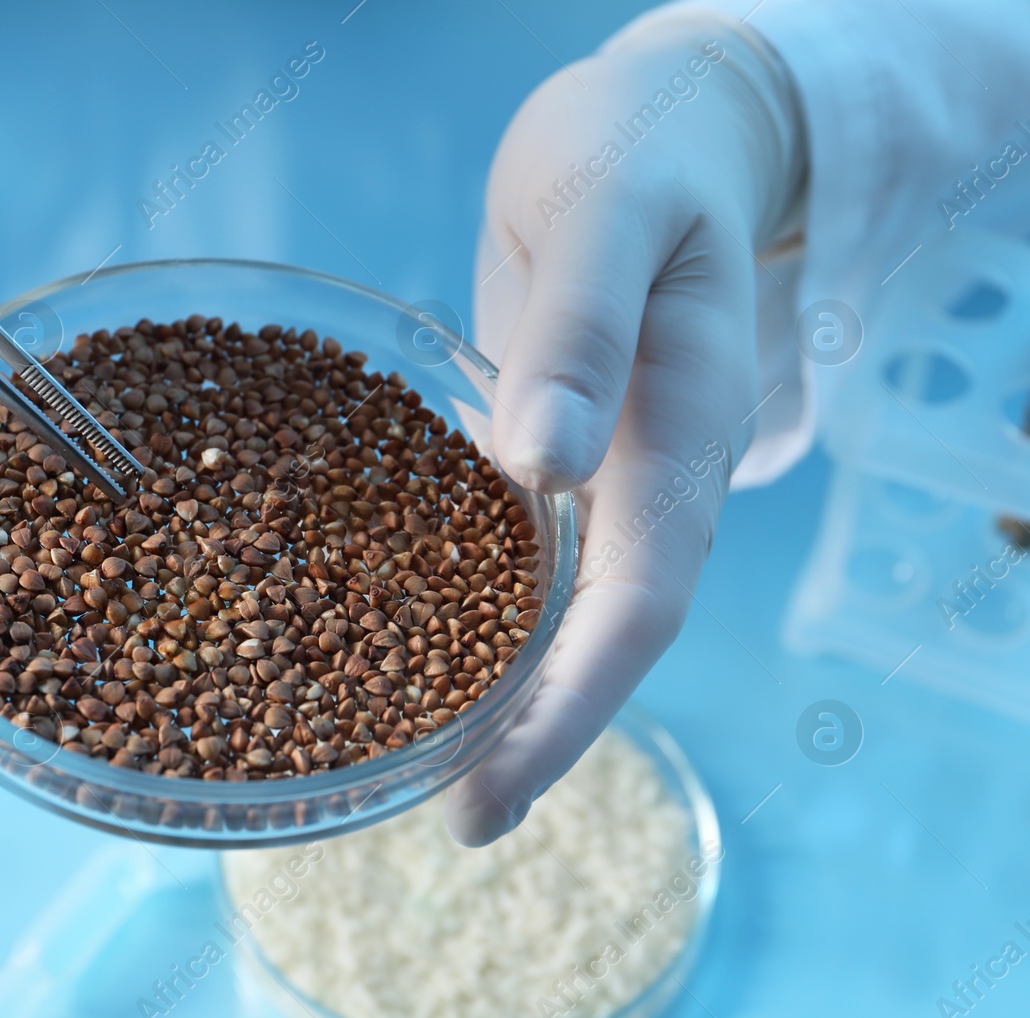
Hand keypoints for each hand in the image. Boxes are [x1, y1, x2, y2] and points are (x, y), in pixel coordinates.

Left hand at [445, 12, 803, 843]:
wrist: (652, 133)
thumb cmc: (635, 159)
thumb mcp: (608, 216)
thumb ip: (585, 332)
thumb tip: (540, 465)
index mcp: (681, 434)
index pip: (637, 604)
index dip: (568, 709)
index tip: (492, 793)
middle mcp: (645, 475)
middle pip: (599, 635)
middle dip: (533, 735)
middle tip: (454, 822)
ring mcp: (598, 470)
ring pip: (557, 607)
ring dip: (500, 691)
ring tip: (422, 766)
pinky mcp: (545, 451)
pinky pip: (511, 549)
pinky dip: (464, 605)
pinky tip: (398, 641)